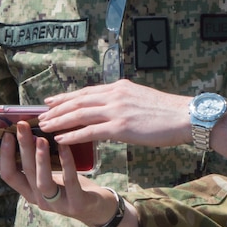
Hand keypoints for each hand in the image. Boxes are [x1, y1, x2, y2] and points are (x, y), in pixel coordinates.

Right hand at [0, 122, 117, 226]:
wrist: (97, 208)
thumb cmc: (71, 186)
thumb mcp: (52, 175)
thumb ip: (41, 161)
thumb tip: (31, 130)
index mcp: (30, 192)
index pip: (9, 176)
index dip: (5, 155)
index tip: (6, 134)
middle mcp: (40, 200)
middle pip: (26, 174)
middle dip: (23, 148)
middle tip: (22, 126)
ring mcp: (57, 205)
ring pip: (43, 182)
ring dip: (40, 159)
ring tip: (41, 139)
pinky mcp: (76, 204)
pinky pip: (69, 181)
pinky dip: (66, 162)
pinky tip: (64, 146)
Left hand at [36, 81, 193, 149]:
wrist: (185, 117)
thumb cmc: (167, 112)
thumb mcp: (141, 99)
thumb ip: (123, 102)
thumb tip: (111, 110)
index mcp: (119, 87)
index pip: (86, 92)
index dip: (66, 97)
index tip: (51, 101)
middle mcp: (115, 95)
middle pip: (78, 101)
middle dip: (57, 109)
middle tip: (41, 116)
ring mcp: (117, 110)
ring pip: (79, 114)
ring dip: (59, 121)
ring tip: (45, 127)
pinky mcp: (121, 127)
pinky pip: (90, 131)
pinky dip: (73, 135)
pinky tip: (61, 139)